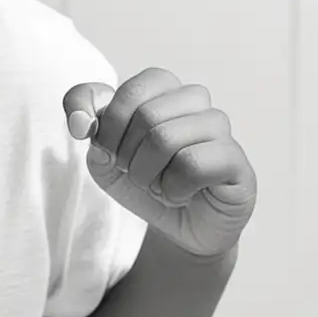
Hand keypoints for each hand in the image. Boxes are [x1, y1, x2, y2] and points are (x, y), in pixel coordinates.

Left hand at [64, 68, 256, 259]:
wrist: (180, 227)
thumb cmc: (145, 181)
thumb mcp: (101, 155)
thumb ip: (84, 124)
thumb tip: (82, 123)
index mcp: (164, 89)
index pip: (130, 90)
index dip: (109, 125)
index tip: (107, 151)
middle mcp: (196, 101)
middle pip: (146, 116)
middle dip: (127, 157)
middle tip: (137, 175)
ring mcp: (220, 129)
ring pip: (166, 139)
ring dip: (147, 175)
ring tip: (158, 185)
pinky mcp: (235, 161)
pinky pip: (191, 166)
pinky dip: (171, 189)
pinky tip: (179, 195)